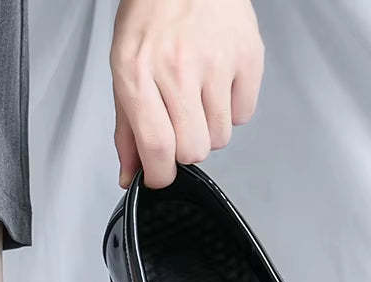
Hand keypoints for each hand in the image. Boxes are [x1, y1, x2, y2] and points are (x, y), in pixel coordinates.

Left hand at [111, 0, 264, 187]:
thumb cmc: (150, 15)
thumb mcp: (123, 70)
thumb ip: (126, 129)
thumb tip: (131, 175)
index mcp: (139, 74)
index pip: (157, 148)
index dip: (160, 175)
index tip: (160, 176)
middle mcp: (178, 69)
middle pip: (193, 150)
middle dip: (184, 150)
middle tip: (179, 127)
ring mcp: (217, 62)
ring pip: (220, 137)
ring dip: (208, 129)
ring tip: (198, 98)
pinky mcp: (248, 56)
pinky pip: (244, 114)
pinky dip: (232, 109)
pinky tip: (218, 85)